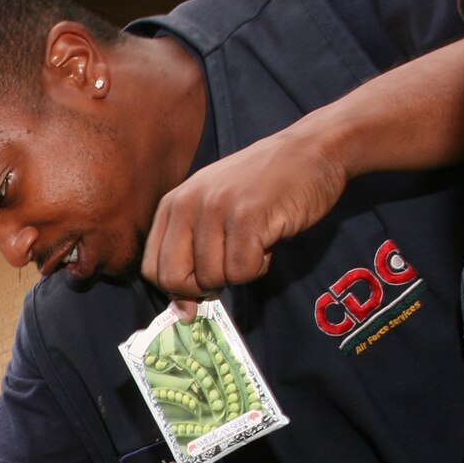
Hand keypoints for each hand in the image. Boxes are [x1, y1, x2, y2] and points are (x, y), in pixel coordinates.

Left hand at [141, 126, 349, 296]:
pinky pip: (241, 272)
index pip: (151, 269)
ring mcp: (217, 209)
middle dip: (204, 287)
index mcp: (173, 203)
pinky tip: (268, 240)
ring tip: (255, 241)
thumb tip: (183, 312)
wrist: (312, 150)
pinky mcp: (248, 217)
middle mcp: (188, 203)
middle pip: (174, 280)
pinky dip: (259, 267)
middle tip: (231, 266)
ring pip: (211, 278)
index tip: (204, 284)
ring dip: (238, 272)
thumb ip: (192, 254)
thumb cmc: (263, 188)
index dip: (178, 288)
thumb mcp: (215, 211)